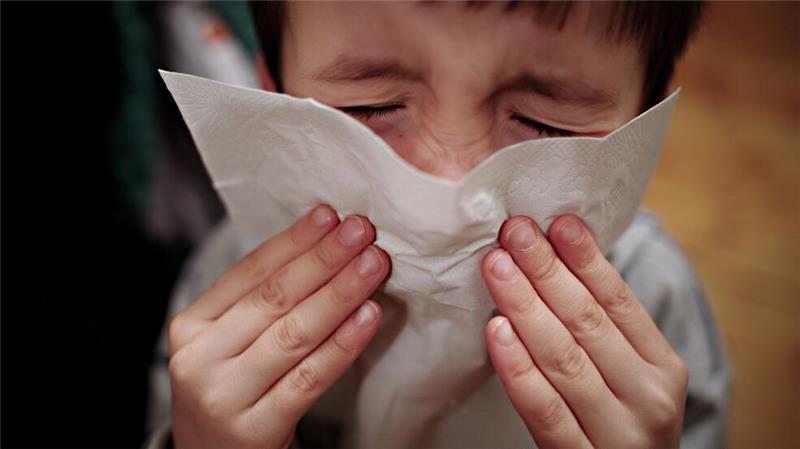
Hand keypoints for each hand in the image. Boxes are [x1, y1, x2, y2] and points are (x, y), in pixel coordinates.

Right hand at [167, 206, 389, 448]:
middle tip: (361, 231)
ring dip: (340, 294)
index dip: (293, 241)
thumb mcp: (228, 343)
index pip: (248, 272)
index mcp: (191, 325)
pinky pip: (308, 379)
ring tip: (373, 265)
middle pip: (273, 298)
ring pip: (293, 334)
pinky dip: (342, 345)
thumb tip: (323, 246)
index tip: (330, 215)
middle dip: (323, 259)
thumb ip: (261, 303)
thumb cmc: (231, 391)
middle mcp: (199, 357)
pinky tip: (368, 317)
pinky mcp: (254, 429)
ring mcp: (223, 395)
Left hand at [481, 215, 687, 448]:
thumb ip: (603, 330)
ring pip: (564, 359)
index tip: (556, 221)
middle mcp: (648, 397)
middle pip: (587, 322)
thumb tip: (557, 257)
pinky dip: (518, 368)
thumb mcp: (632, 376)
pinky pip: (544, 410)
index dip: (585, 259)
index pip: (619, 301)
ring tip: (497, 266)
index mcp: (663, 366)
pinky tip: (497, 331)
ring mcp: (617, 433)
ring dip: (525, 306)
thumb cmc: (622, 421)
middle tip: (513, 230)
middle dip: (546, 270)